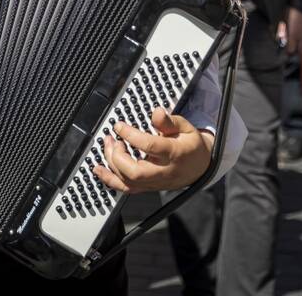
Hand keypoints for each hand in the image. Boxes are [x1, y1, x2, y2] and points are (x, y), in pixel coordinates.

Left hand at [94, 108, 213, 192]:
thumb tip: (157, 112)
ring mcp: (156, 182)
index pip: (149, 146)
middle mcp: (164, 171)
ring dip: (111, 164)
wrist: (201, 167)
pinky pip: (127, 189)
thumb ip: (169, 121)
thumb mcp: (186, 128)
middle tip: (113, 140)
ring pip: (128, 181)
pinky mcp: (149, 187)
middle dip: (118, 155)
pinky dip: (110, 179)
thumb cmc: (191, 145)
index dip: (130, 135)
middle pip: (136, 172)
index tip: (118, 125)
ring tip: (107, 144)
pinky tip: (99, 169)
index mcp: (174, 153)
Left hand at [284, 7, 301, 56]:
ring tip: (300, 41)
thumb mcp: (283, 19)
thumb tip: (277, 37)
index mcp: (293, 35)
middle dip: (298, 50)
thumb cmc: (291, 9)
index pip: (291, 50)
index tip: (286, 51)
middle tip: (294, 47)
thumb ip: (281, 29)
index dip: (288, 52)